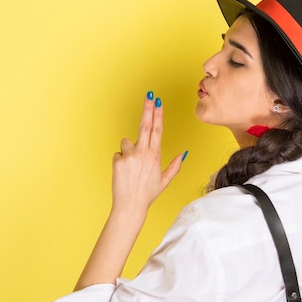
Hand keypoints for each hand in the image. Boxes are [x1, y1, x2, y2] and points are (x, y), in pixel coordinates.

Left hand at [111, 92, 184, 212]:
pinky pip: (118, 154)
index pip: (157, 130)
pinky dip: (120, 160)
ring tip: (132, 167)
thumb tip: (184, 154)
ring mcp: (129, 156)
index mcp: (155, 155)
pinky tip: (124, 172)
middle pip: (145, 125)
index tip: (158, 102)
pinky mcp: (118, 161)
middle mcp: (143, 153)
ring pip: (127, 142)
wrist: (130, 206)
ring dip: (129, 150)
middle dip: (147, 108)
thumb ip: (175, 165)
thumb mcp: (164, 180)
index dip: (157, 114)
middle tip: (149, 95)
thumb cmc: (147, 194)